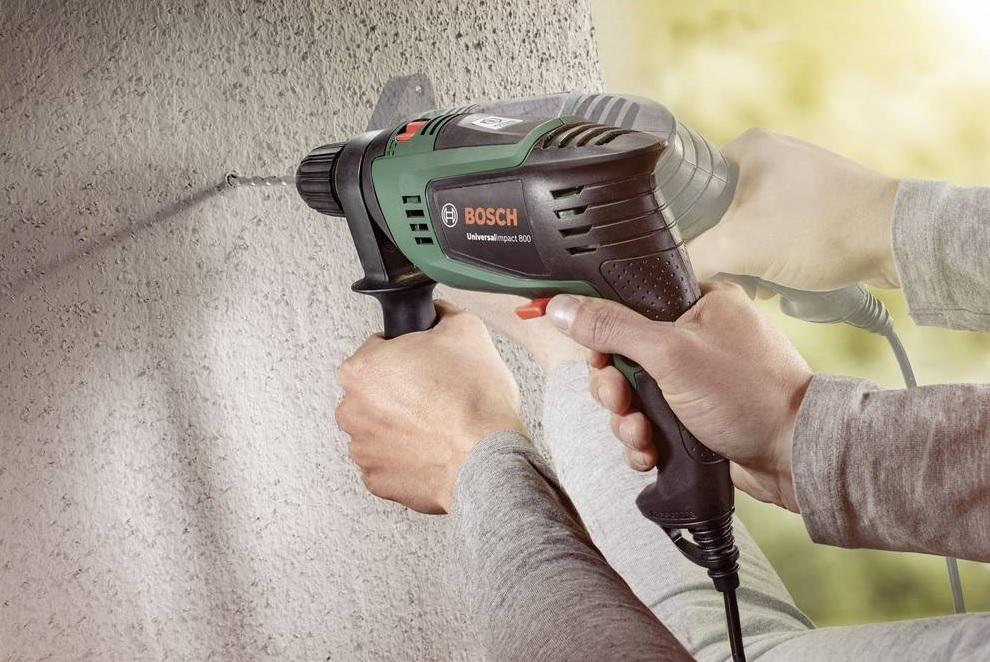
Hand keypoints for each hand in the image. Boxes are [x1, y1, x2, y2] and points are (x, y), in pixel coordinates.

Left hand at [336, 300, 526, 513]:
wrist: (488, 460)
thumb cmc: (474, 402)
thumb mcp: (468, 331)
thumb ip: (442, 313)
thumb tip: (436, 312)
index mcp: (362, 369)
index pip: (378, 349)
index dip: (407, 354)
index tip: (426, 366)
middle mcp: (352, 410)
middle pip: (375, 391)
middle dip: (400, 391)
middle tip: (437, 394)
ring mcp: (363, 449)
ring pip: (380, 427)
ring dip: (402, 425)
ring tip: (438, 424)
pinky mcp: (377, 480)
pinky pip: (388, 461)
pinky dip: (406, 456)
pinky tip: (432, 448)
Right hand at [546, 283, 812, 511]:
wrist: (793, 456)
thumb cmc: (750, 394)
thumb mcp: (670, 354)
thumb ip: (612, 328)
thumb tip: (562, 308)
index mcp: (698, 303)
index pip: (628, 302)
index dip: (600, 326)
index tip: (583, 344)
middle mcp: (694, 338)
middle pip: (622, 354)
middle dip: (613, 385)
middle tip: (618, 398)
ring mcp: (693, 380)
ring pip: (631, 394)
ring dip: (625, 419)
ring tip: (640, 432)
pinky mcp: (691, 416)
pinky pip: (647, 422)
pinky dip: (642, 439)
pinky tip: (649, 450)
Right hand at [688, 128, 900, 290]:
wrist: (894, 239)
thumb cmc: (819, 229)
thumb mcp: (739, 247)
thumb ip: (693, 258)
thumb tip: (672, 273)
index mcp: (747, 147)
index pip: (692, 188)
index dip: (691, 228)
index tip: (702, 255)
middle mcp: (774, 153)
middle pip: (724, 212)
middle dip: (727, 251)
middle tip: (735, 275)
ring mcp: (802, 176)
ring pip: (754, 225)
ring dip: (753, 259)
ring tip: (763, 283)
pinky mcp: (824, 200)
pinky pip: (784, 231)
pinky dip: (779, 256)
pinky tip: (785, 280)